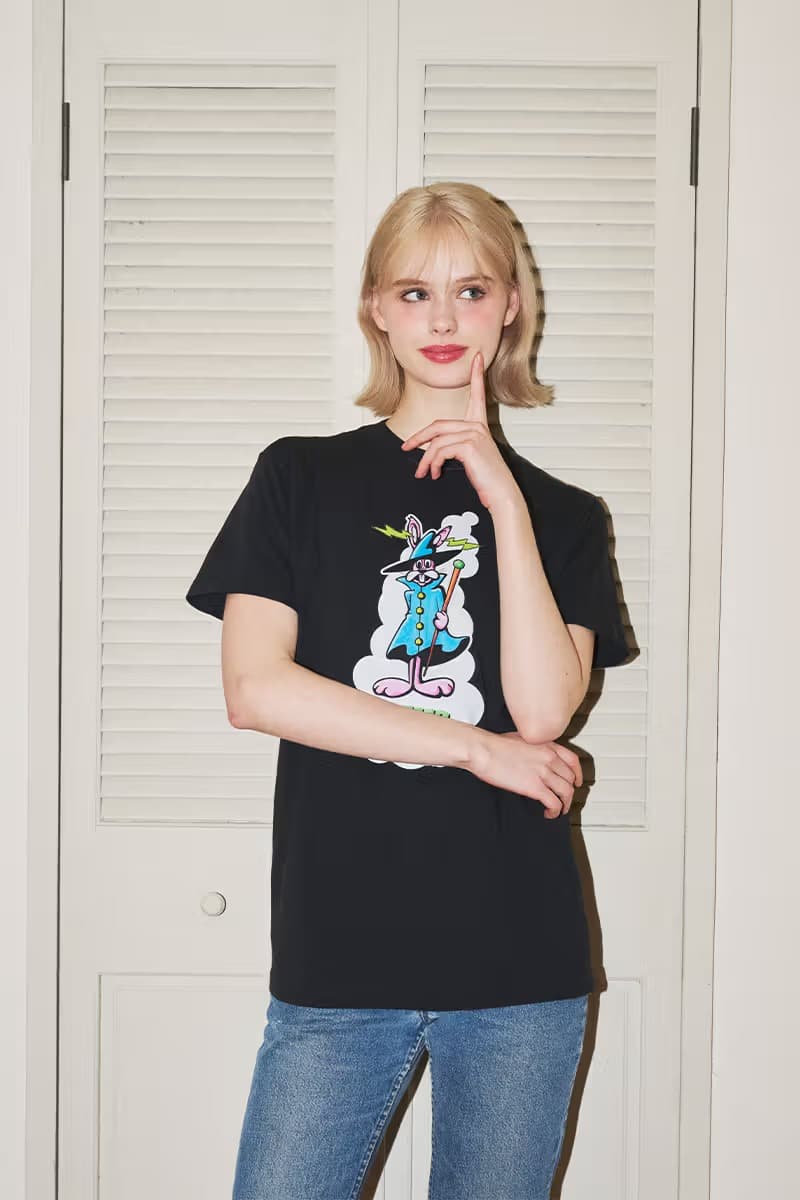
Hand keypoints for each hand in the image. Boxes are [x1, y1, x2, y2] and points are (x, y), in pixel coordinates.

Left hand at [400, 351, 522, 511]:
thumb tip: (431, 451)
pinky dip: (432, 464)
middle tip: (405, 448)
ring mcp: (474, 433)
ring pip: (436, 441)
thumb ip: (453, 447)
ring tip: (423, 473)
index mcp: (479, 425)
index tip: (477, 357)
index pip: (478, 395)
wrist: (500, 493)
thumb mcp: (469, 458)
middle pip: (437, 425)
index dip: (477, 375)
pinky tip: (435, 474)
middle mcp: (477, 426)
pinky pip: (439, 450)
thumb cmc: (486, 478)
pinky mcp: (469, 444)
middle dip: (418, 438)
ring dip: (425, 460)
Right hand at [469, 729, 582, 818]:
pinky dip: (555, 811)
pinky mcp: (534, 787)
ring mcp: (543, 772)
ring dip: (565, 804)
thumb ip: (534, 747)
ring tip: (558, 810)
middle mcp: (549, 758)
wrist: (482, 750)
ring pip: (567, 792)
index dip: (578, 774)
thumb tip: (535, 757)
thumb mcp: (522, 738)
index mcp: (546, 745)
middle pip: (570, 779)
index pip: (573, 760)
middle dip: (569, 792)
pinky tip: (548, 813)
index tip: (577, 782)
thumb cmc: (494, 744)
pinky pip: (554, 803)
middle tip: (564, 799)